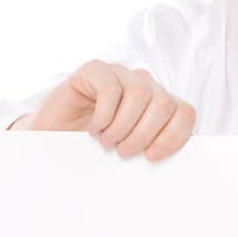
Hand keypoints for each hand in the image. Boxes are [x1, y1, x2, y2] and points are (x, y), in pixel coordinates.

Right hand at [18, 61, 195, 161]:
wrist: (52, 139)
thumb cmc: (93, 148)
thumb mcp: (129, 150)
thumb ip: (152, 149)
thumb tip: (176, 166)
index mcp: (158, 104)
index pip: (185, 113)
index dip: (173, 137)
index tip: (151, 156)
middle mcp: (144, 85)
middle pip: (164, 104)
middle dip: (145, 135)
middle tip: (123, 152)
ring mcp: (121, 74)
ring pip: (141, 95)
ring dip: (123, 126)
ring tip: (106, 142)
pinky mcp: (96, 70)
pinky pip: (111, 88)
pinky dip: (104, 115)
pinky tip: (94, 129)